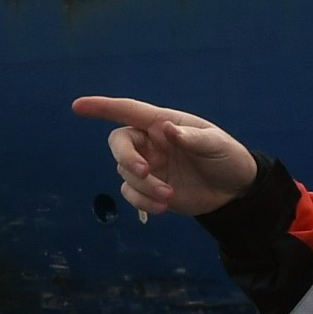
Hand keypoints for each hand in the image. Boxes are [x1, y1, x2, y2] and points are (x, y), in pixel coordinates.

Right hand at [72, 95, 256, 216]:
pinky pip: (131, 194)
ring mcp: (149, 166)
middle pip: (119, 143)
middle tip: (144, 172)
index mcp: (163, 123)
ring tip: (169, 196)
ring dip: (143, 186)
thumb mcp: (216, 144)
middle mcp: (150, 142)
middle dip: (127, 157)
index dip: (102, 107)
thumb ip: (192, 138)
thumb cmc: (227, 157)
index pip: (128, 111)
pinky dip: (142, 202)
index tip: (78, 106)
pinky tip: (164, 207)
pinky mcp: (150, 189)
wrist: (234, 190)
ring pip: (125, 173)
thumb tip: (166, 130)